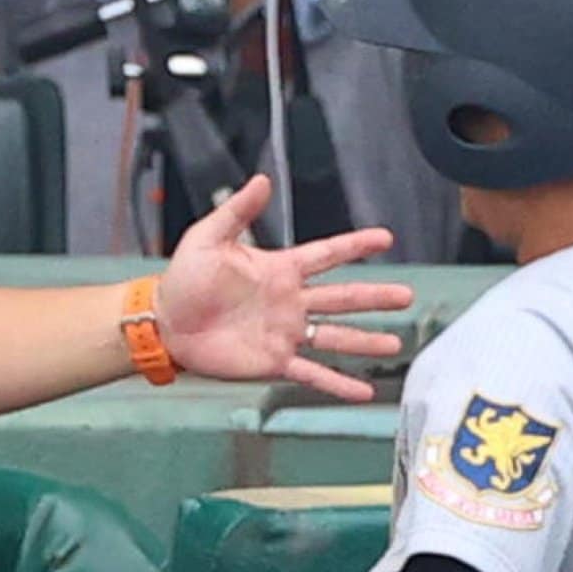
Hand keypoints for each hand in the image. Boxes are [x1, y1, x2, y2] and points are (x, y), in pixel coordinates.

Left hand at [157, 176, 412, 399]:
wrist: (165, 323)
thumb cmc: (183, 279)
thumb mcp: (208, 239)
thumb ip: (237, 212)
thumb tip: (261, 180)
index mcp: (279, 270)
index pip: (326, 255)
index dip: (355, 246)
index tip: (385, 239)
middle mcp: (290, 302)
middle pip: (342, 298)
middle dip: (375, 297)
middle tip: (407, 295)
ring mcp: (285, 334)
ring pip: (335, 337)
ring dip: (365, 341)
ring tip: (396, 342)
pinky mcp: (273, 361)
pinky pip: (313, 373)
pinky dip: (339, 383)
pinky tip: (364, 391)